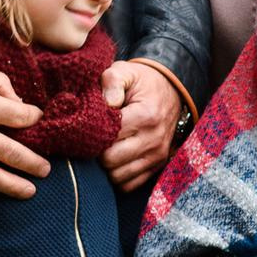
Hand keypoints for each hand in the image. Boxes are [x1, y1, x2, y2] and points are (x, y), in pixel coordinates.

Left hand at [100, 62, 184, 191]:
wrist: (170, 91)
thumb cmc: (141, 83)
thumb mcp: (125, 72)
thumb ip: (112, 82)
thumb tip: (106, 104)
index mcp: (146, 116)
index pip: (108, 138)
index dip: (91, 134)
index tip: (86, 126)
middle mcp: (154, 140)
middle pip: (110, 161)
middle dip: (96, 152)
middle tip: (91, 139)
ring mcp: (157, 156)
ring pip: (118, 177)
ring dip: (105, 167)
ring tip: (102, 148)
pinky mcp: (157, 166)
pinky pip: (129, 185)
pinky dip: (117, 176)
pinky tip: (113, 160)